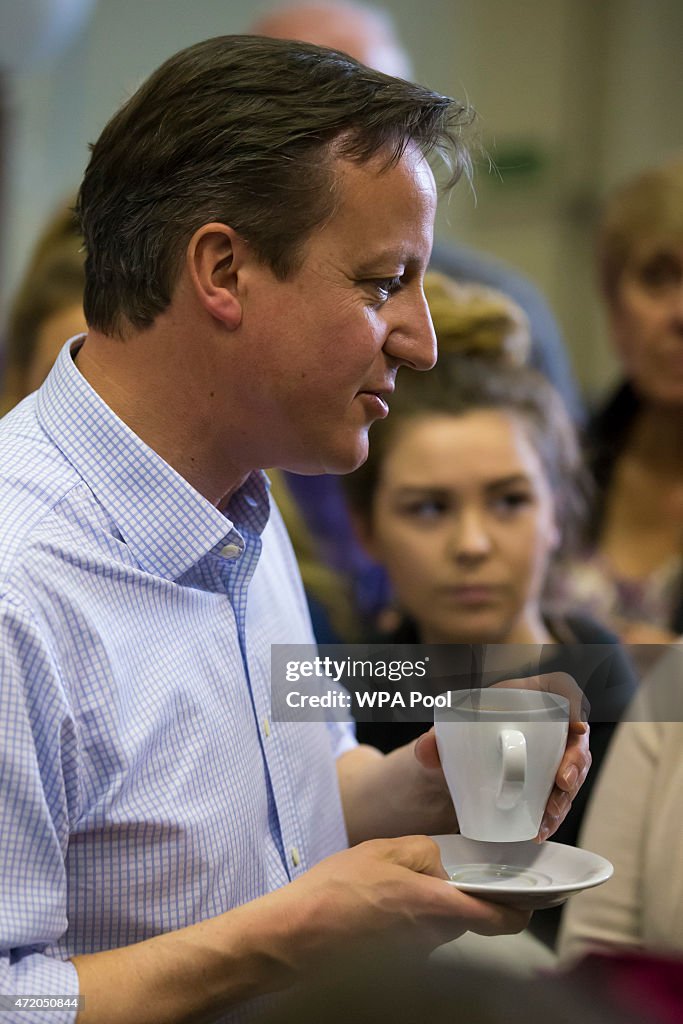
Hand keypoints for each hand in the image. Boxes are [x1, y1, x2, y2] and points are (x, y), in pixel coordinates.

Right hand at [274, 835, 528, 968]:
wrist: (295, 936)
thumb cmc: (338, 893)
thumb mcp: (386, 851)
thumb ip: (426, 853)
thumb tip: (444, 864)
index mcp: (440, 908)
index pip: (503, 920)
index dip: (521, 906)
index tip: (531, 892)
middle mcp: (434, 939)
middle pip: (468, 916)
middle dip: (462, 892)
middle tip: (443, 865)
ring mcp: (414, 953)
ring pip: (439, 923)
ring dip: (431, 901)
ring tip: (395, 876)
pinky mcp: (393, 959)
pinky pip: (414, 931)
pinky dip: (407, 913)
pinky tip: (378, 897)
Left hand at [415, 671, 591, 843]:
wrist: (455, 763)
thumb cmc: (458, 737)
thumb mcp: (445, 736)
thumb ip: (434, 740)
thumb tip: (427, 748)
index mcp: (526, 696)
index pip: (562, 687)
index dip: (576, 701)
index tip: (576, 726)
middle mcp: (545, 722)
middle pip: (575, 735)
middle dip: (576, 761)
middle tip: (562, 782)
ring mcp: (550, 752)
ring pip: (574, 769)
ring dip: (567, 794)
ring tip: (548, 814)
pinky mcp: (547, 779)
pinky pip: (561, 795)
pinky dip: (554, 813)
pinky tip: (541, 827)